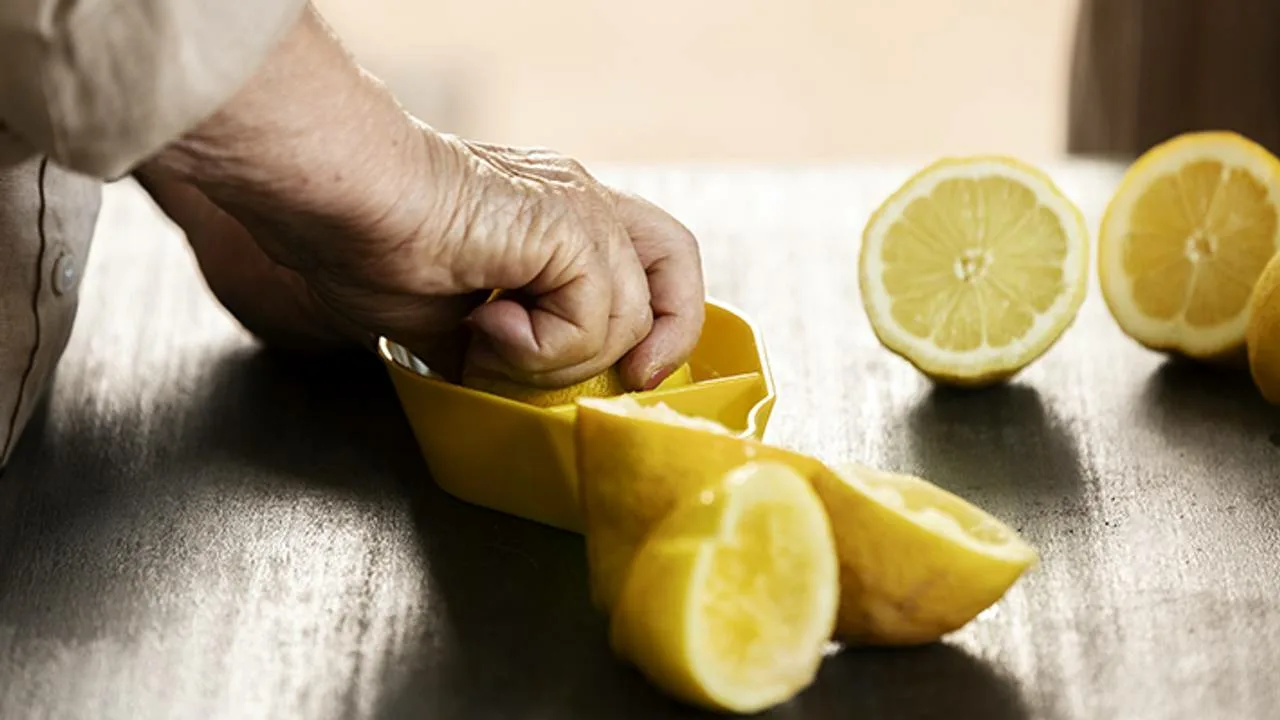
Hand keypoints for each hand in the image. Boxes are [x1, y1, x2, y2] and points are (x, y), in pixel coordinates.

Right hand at [140, 5, 704, 389]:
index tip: (627, 376)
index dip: (654, 323)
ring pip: (629, 315)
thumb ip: (495, 348)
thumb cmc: (368, 242)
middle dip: (665, 334)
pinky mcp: (568, 226)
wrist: (344, 201)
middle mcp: (579, 202)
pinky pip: (595, 316)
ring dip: (559, 359)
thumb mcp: (446, 320)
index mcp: (555, 215)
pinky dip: (545, 347)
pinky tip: (487, 327)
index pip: (643, 261)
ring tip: (489, 342)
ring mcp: (579, 209)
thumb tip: (500, 383)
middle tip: (627, 378)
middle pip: (673, 259)